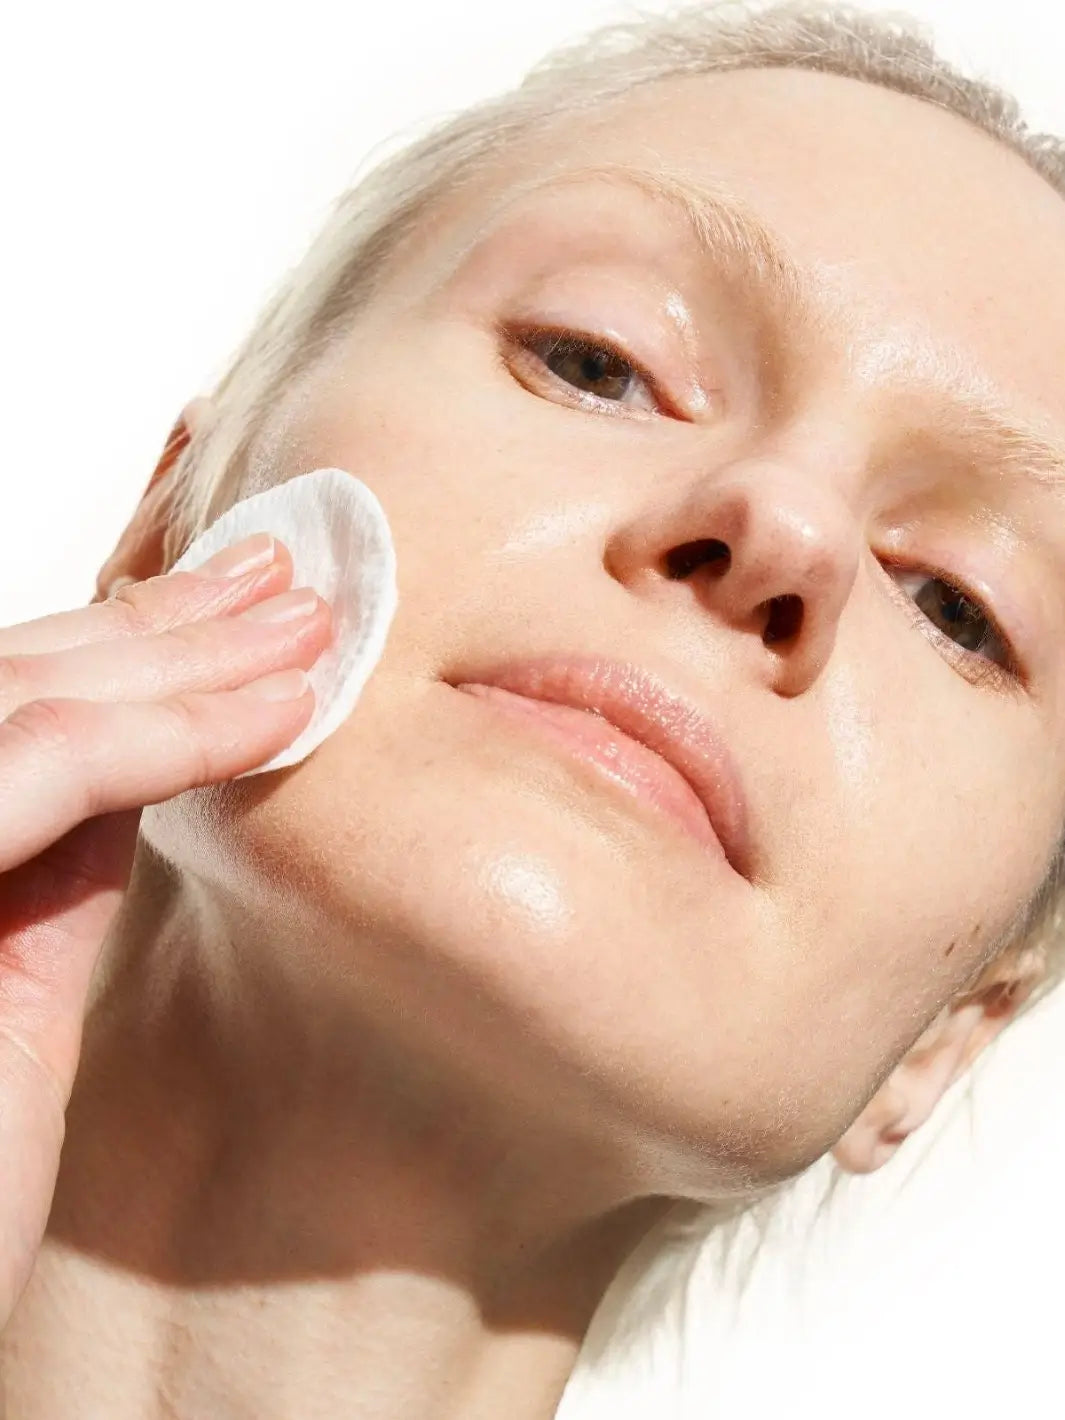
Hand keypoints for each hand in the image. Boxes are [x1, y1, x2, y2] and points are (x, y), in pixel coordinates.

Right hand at [0, 533, 330, 1325]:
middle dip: (163, 620)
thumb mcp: (7, 989)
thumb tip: (139, 771)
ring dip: (189, 653)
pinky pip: (44, 771)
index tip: (238, 606)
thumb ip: (50, 871)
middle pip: (19, 675)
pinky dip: (170, 734)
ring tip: (312, 624)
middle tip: (285, 578)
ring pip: (34, 698)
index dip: (126, 642)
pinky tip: (283, 712)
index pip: (14, 699)